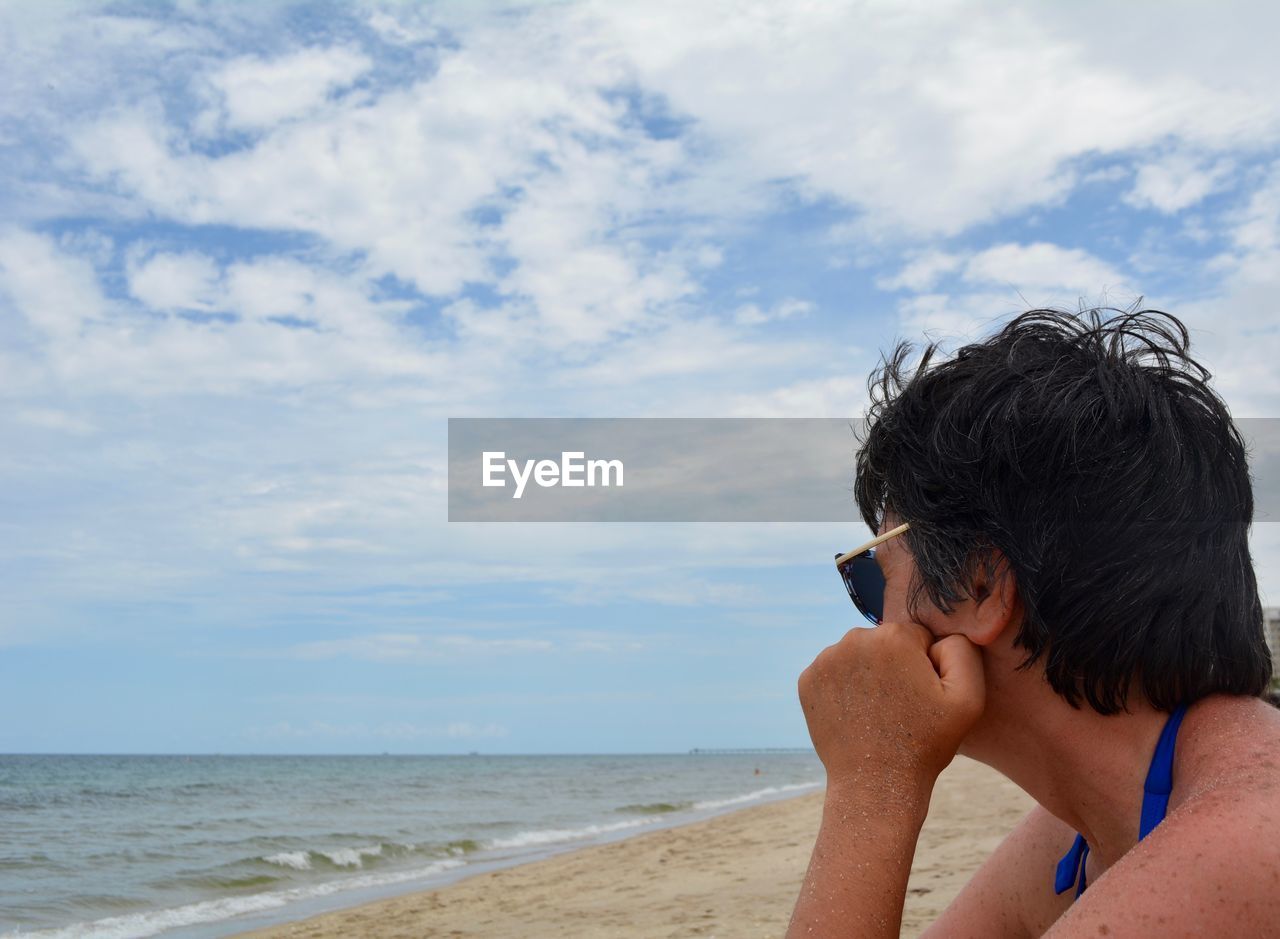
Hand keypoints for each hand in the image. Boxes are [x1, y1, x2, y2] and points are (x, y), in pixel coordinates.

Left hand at [797, 621, 984, 793]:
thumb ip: (962, 650)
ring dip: (868, 676)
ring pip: (858, 657)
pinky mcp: (807, 680)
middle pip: (885, 643)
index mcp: (893, 636)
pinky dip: (845, 689)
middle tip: (901, 706)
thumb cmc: (925, 744)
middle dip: (895, 667)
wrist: (876, 783)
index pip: (916, 637)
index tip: (921, 696)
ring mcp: (825, 660)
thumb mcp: (968, 697)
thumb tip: (937, 637)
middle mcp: (854, 639)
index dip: (925, 667)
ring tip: (878, 713)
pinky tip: (857, 715)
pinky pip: (835, 674)